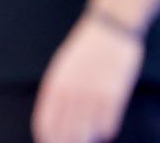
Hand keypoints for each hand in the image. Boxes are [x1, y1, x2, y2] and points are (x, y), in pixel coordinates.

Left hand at [31, 15, 144, 142]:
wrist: (111, 28)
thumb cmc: (86, 49)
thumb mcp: (62, 67)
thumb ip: (57, 92)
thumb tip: (53, 119)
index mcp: (55, 85)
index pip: (45, 124)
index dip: (48, 139)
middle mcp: (71, 93)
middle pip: (66, 134)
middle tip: (76, 142)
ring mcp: (92, 95)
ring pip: (87, 134)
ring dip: (89, 138)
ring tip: (92, 136)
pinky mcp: (114, 96)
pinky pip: (108, 126)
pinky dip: (106, 131)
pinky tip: (106, 127)